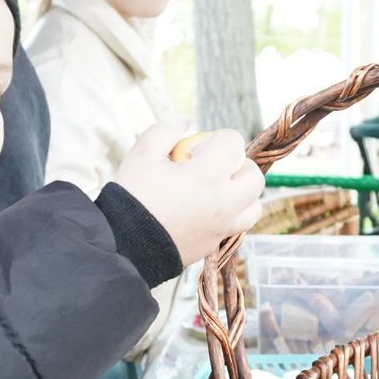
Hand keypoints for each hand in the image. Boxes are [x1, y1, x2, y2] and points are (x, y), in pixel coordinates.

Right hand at [114, 125, 263, 265]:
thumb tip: (181, 134)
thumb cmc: (133, 197)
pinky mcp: (214, 245)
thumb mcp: (142, 153)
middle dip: (236, 165)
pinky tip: (204, 211)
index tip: (192, 151)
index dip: (213, 139)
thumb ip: (164, 133)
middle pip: (254, 175)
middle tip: (210, 168)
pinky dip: (229, 215)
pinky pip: (236, 226)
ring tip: (214, 191)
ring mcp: (222, 226)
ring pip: (254, 204)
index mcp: (208, 175)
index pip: (233, 142)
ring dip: (240, 193)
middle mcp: (224, 202)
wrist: (124, 245)